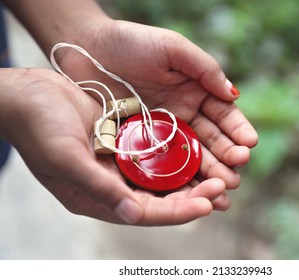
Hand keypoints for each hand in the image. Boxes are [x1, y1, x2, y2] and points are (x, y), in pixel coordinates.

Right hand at [3, 68, 231, 225]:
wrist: (28, 94)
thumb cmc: (38, 127)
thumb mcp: (65, 158)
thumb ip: (98, 188)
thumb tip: (133, 214)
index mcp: (96, 197)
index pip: (145, 212)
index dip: (178, 211)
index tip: (209, 204)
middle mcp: (112, 184)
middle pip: (160, 197)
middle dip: (194, 194)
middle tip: (224, 185)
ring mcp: (119, 163)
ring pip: (163, 176)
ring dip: (192, 175)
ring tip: (221, 172)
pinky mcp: (124, 142)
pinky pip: (156, 153)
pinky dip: (176, 154)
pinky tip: (198, 149)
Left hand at [56, 20, 257, 192]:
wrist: (88, 49)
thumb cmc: (131, 42)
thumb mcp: (172, 48)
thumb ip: (204, 69)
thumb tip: (234, 94)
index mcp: (196, 90)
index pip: (224, 114)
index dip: (237, 130)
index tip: (249, 144)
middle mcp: (185, 113)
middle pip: (211, 141)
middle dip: (226, 158)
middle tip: (236, 176)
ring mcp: (165, 131)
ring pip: (191, 156)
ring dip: (208, 174)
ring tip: (222, 191)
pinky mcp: (144, 143)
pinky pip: (164, 162)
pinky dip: (179, 177)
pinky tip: (192, 191)